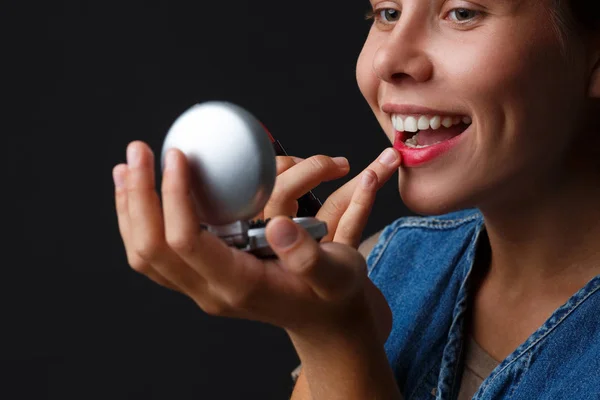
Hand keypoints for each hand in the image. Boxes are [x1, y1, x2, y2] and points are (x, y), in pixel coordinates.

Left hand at [113, 141, 399, 338]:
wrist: (325, 320)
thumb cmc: (333, 293)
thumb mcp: (337, 273)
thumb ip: (308, 255)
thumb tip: (276, 224)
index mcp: (240, 286)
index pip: (187, 242)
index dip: (175, 195)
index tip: (178, 155)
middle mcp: (211, 292)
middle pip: (152, 248)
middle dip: (139, 196)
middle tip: (138, 150)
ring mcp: (201, 289)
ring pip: (145, 255)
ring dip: (130, 209)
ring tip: (127, 168)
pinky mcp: (200, 280)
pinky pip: (156, 255)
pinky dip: (140, 222)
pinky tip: (142, 195)